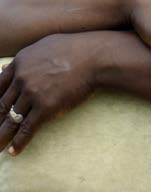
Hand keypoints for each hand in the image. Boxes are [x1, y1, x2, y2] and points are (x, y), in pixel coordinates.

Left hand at [0, 34, 98, 155]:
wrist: (95, 57)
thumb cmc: (74, 48)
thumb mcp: (45, 45)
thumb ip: (24, 57)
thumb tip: (4, 67)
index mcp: (21, 62)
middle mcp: (22, 78)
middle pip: (1, 105)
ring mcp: (33, 93)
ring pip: (11, 120)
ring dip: (2, 136)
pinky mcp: (46, 108)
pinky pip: (27, 129)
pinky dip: (19, 142)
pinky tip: (14, 151)